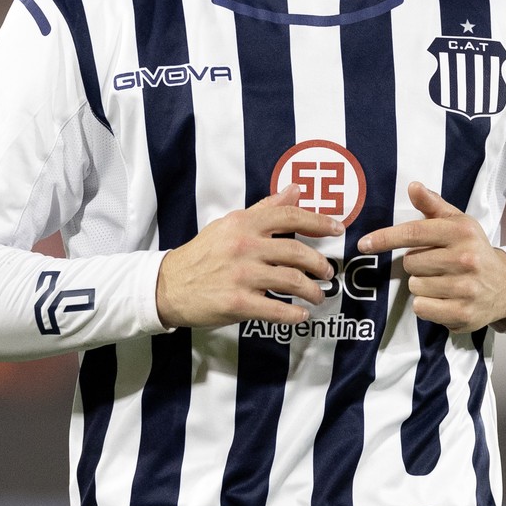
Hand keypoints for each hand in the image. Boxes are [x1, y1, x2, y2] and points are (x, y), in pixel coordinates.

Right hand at [156, 186, 343, 329]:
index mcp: (243, 224)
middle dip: (320, 264)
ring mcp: (240, 275)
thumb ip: (265, 209)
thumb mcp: (230, 224)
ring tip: (318, 296)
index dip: (318, 222)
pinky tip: (301, 315)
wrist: (168, 285)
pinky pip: (276, 309)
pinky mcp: (236, 303)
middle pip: (297, 252)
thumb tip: (295, 190)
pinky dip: (294, 314)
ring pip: (291, 281)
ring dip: (312, 291)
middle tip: (328, 273)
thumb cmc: (202, 254)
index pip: (289, 216)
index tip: (337, 230)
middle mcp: (244, 246)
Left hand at [358, 181, 505, 332]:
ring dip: (422, 286)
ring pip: (415, 287)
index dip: (385, 238)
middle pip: (410, 263)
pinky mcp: (463, 313)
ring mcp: (466, 288)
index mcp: (462, 232)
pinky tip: (443, 299)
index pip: (414, 232)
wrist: (505, 285)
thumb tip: (413, 186)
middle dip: (416, 265)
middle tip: (436, 265)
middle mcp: (466, 258)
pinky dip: (426, 305)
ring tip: (442, 282)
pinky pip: (422, 308)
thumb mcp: (458, 223)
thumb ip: (433, 205)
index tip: (364, 244)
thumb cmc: (473, 250)